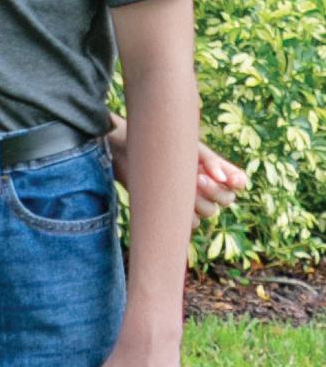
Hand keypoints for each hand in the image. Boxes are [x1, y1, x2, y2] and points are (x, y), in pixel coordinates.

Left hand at [105, 116, 246, 220]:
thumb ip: (210, 161)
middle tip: (198, 177)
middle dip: (215, 190)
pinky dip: (184, 211)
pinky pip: (191, 222)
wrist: (128, 152)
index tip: (232, 180)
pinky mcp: (177, 213)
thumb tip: (223, 177)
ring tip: (181, 185)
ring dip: (199, 201)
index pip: (237, 181)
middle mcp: (207, 187)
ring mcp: (193, 201)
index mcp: (214, 169)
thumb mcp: (187, 148)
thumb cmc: (159, 145)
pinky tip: (171, 199)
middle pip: (226, 198)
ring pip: (209, 212)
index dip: (238, 182)